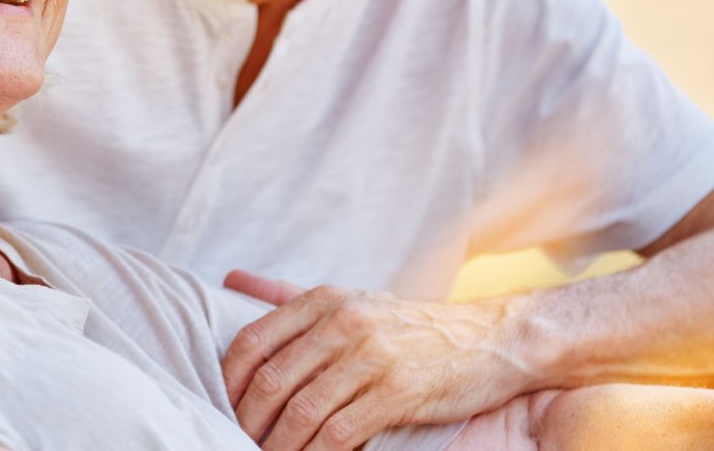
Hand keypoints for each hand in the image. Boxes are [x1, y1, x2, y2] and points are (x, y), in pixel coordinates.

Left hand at [221, 270, 540, 450]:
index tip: (219, 407)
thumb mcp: (351, 299)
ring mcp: (371, 356)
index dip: (228, 382)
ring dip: (277, 445)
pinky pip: (339, 433)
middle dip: (247, 421)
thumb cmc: (413, 326)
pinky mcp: (398, 392)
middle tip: (238, 441)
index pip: (252, 341)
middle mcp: (343, 322)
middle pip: (271, 381)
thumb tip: (231, 279)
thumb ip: (287, 294)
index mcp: (324, 300)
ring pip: (301, 412)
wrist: (494, 339)